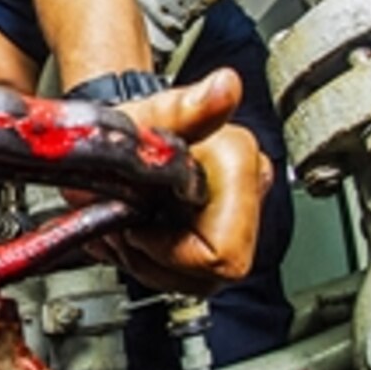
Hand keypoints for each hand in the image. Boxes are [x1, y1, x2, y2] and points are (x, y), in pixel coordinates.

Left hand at [67, 68, 272, 295]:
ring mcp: (232, 229)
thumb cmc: (135, 126)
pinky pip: (174, 278)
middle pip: (203, 275)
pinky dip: (142, 259)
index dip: (168, 247)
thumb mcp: (147, 116)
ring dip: (143, 258)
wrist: (123, 135)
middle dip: (152, 256)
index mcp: (244, 170)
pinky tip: (134, 229)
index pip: (220, 255)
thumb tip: (224, 87)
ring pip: (187, 281)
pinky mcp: (210, 248)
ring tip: (128, 220)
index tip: (140, 218)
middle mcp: (247, 203)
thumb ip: (185, 105)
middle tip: (127, 219)